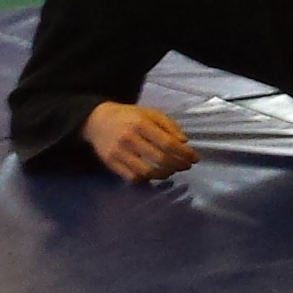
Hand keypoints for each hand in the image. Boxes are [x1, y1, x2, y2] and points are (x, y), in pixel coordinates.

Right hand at [82, 102, 198, 181]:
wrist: (97, 120)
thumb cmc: (129, 116)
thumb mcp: (151, 113)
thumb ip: (169, 126)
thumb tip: (184, 143)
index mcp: (142, 124)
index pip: (168, 143)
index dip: (184, 153)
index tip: (195, 159)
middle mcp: (129, 139)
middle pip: (159, 159)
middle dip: (178, 165)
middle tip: (186, 166)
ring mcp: (118, 153)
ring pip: (146, 172)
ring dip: (164, 174)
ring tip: (172, 170)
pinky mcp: (110, 164)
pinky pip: (132, 177)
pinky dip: (147, 179)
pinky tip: (154, 174)